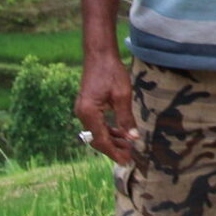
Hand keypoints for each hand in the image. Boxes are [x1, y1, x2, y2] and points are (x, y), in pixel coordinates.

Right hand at [74, 49, 139, 165]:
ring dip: (111, 140)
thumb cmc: (111, 71)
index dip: (114, 152)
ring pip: (97, 132)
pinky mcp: (87, 106)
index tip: (126, 161)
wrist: (99, 54)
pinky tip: (120, 133)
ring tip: (128, 146)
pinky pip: (97, 124)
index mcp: (89, 113)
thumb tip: (133, 138)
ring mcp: (83, 110)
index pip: (101, 140)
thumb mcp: (122, 96)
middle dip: (113, 149)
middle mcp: (82, 114)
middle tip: (129, 156)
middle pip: (97, 139)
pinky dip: (108, 130)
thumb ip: (126, 119)